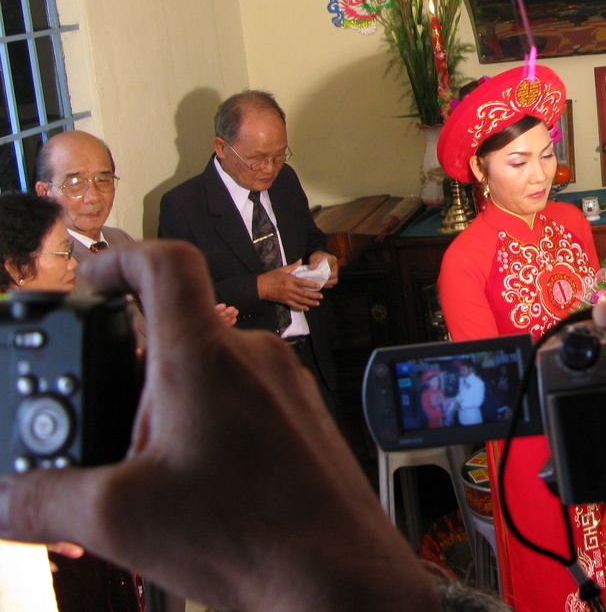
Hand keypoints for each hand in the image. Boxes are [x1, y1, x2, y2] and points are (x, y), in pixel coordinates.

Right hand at [0, 242, 439, 611]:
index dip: (120, 260)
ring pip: (210, 378)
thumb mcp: (118, 520)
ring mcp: (285, 388)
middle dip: (131, 387)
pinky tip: (197, 494)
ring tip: (153, 485)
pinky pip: (245, 406)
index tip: (90, 280)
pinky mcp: (304, 420)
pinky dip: (208, 435)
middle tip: (107, 446)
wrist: (339, 578)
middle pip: (176, 337)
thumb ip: (44, 500)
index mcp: (204, 357)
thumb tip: (4, 499)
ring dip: (169, 419)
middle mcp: (253, 358)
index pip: (165, 264)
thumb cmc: (254, 537)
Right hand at [256, 262, 321, 309]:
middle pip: (303, 293)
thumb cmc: (271, 277)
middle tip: (321, 296)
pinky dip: (300, 307)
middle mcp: (289, 288)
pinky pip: (293, 305)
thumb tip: (300, 260)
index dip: (311, 284)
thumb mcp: (281, 270)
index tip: (318, 286)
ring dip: (309, 302)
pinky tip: (306, 308)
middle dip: (313, 295)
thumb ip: (292, 266)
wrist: (260, 287)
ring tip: (317, 303)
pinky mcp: (284, 301)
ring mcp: (287, 296)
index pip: (303, 282)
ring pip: (300, 300)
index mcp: (289, 280)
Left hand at [309, 251, 338, 287]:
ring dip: (328, 284)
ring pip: (334, 280)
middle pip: (335, 277)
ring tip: (321, 284)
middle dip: (328, 281)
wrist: (319, 256)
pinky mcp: (332, 275)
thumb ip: (314, 262)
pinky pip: (332, 282)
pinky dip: (328, 285)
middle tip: (320, 283)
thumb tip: (311, 267)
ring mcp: (335, 271)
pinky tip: (322, 284)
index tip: (320, 277)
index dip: (327, 275)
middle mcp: (336, 266)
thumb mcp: (315, 257)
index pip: (332, 269)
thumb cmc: (318, 256)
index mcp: (333, 260)